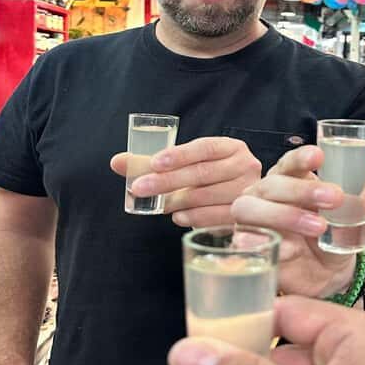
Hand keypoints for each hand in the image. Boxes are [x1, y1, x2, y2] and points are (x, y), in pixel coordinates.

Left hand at [111, 137, 261, 227]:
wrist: (239, 200)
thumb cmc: (207, 179)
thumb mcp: (185, 165)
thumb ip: (151, 163)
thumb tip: (117, 162)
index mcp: (231, 147)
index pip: (204, 147)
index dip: (178, 155)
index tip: (153, 163)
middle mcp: (245, 165)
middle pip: (202, 173)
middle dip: (167, 181)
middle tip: (139, 188)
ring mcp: (247, 191)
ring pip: (207, 196)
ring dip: (178, 201)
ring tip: (159, 206)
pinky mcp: (246, 214)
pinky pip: (216, 217)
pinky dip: (194, 217)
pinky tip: (178, 217)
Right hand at [231, 145, 364, 297]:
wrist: (324, 275)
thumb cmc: (331, 233)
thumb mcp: (352, 214)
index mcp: (289, 179)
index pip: (290, 162)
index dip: (301, 158)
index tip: (320, 157)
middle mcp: (265, 195)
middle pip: (273, 184)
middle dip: (303, 189)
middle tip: (336, 198)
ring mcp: (251, 221)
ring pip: (251, 209)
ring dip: (285, 214)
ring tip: (320, 227)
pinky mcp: (246, 247)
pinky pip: (247, 241)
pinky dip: (264, 242)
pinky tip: (289, 248)